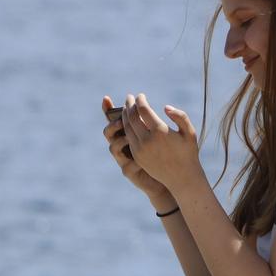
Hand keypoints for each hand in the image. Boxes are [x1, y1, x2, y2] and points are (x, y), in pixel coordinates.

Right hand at [102, 94, 172, 208]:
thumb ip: (162, 121)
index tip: (106, 98)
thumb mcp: (162, 134)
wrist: (170, 176)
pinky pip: (127, 166)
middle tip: (122, 118)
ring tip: (129, 137)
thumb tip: (166, 107)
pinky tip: (140, 159)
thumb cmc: (166, 152)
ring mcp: (124, 159)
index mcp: (128, 133)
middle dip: (113, 124)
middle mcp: (123, 145)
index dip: (107, 110)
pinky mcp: (130, 172)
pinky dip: (132, 161)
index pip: (115, 119)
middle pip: (109, 132)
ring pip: (113, 148)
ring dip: (119, 141)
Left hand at [120, 92, 201, 197]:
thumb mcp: (190, 133)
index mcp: (160, 131)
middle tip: (129, 98)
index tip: (140, 95)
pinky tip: (129, 122)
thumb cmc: (188, 153)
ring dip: (125, 116)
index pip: (143, 110)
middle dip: (129, 105)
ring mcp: (140, 149)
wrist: (182, 178)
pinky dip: (127, 128)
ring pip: (127, 127)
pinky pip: (129, 138)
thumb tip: (165, 107)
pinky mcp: (137, 156)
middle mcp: (147, 140)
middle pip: (131, 117)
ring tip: (127, 108)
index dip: (140, 100)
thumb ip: (180, 116)